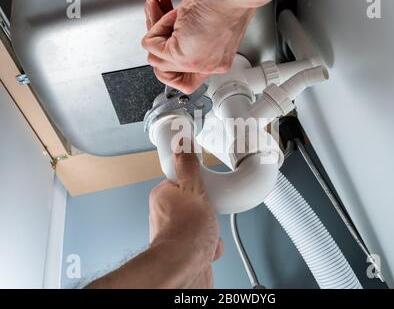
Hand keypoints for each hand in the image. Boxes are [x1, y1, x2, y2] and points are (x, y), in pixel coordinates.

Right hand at [142, 0, 255, 93]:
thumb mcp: (206, 25)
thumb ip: (188, 38)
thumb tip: (162, 38)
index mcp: (215, 61)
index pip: (184, 79)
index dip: (170, 61)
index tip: (169, 41)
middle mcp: (206, 66)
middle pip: (166, 72)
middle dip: (159, 46)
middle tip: (164, 24)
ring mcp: (195, 64)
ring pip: (156, 60)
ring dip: (158, 34)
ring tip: (174, 18)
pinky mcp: (182, 56)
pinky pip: (151, 45)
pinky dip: (157, 26)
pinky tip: (174, 16)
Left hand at [149, 140, 223, 287]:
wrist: (185, 268)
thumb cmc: (185, 233)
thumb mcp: (193, 190)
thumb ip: (189, 167)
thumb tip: (182, 144)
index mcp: (163, 196)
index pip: (182, 180)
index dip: (196, 182)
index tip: (204, 184)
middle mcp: (166, 215)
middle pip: (194, 201)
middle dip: (207, 207)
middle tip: (209, 210)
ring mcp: (176, 233)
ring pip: (201, 222)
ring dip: (211, 226)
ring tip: (210, 229)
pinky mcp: (186, 249)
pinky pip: (204, 240)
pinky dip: (212, 243)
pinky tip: (211, 245)